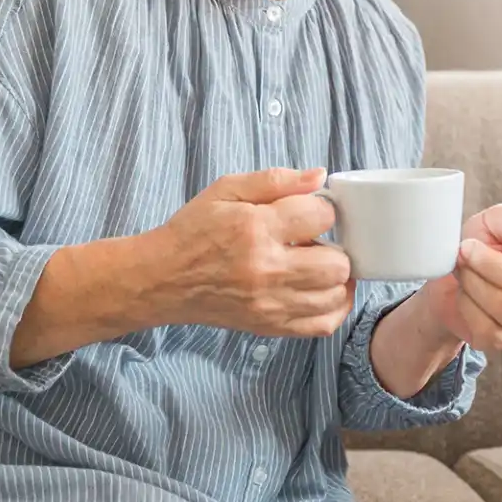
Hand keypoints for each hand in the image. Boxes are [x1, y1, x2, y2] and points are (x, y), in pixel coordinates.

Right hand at [152, 168, 353, 336]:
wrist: (163, 279)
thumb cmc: (194, 230)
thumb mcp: (226, 189)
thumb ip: (276, 180)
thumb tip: (320, 175)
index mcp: (256, 229)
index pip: (320, 216)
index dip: (323, 208)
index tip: (310, 210)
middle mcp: (267, 270)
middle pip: (337, 263)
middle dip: (335, 246)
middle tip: (316, 240)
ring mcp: (270, 304)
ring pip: (335, 295)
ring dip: (336, 276)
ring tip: (318, 264)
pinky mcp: (270, 326)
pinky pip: (322, 325)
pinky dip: (333, 307)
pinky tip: (322, 290)